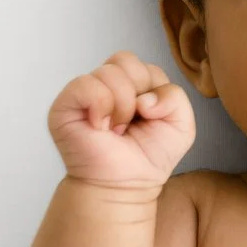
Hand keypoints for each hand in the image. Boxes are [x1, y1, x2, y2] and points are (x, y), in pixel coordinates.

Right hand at [47, 51, 195, 190]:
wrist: (125, 186)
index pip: (145, 65)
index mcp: (132, 84)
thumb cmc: (148, 157)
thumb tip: (145, 98)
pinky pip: (86, 84)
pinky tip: (101, 127)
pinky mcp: (65, 104)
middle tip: (131, 123)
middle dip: (138, 93)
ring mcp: (85, 92)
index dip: (154, 91)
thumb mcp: (181, 125)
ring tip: (117, 129)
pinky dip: (101, 106)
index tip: (149, 118)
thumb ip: (176, 97)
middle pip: (126, 60)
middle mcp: (106, 84)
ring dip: (122, 106)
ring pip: (109, 72)